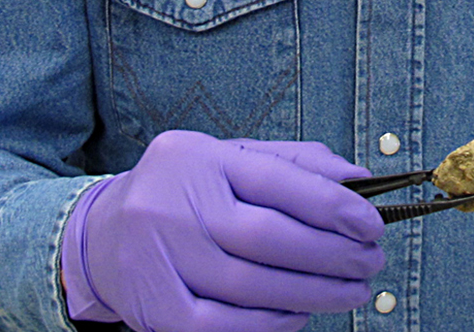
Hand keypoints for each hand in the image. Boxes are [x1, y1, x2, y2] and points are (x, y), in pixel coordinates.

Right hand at [62, 130, 385, 331]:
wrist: (101, 237)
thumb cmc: (186, 195)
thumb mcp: (229, 161)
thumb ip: (293, 164)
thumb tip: (358, 179)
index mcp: (197, 158)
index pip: (275, 179)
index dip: (332, 205)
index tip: (371, 224)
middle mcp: (171, 203)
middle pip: (266, 236)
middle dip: (331, 254)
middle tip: (369, 262)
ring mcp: (158, 258)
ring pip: (249, 286)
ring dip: (312, 294)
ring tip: (349, 291)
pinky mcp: (155, 308)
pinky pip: (222, 326)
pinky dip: (270, 324)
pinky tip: (299, 316)